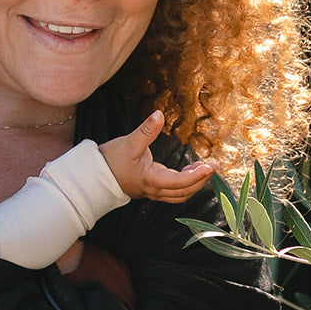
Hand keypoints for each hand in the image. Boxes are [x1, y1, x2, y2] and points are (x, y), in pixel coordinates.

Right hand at [100, 111, 215, 203]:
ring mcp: (154, 192)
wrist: (97, 177)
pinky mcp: (153, 189)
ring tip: (204, 168)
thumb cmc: (111, 161)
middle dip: (201, 180)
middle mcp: (154, 190)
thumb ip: (146, 130)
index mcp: (150, 180)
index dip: (196, 176)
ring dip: (195, 184)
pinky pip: (174, 192)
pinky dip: (186, 184)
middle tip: (214, 166)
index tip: (209, 166)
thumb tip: (159, 114)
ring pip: (180, 195)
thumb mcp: (129, 143)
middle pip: (184, 192)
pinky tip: (190, 171)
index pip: (178, 183)